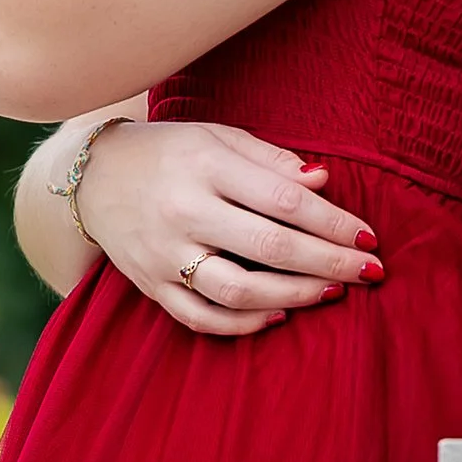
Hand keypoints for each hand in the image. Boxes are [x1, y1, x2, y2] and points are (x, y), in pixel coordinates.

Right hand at [77, 118, 379, 336]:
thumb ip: (271, 160)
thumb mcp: (217, 137)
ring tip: (330, 292)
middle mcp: (182, 212)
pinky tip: (278, 315)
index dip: (332, 222)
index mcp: (204, 166)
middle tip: (369, 272)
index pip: (283, 200)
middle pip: (268, 247)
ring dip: (292, 296)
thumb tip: (324, 180)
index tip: (367, 237)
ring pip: (237, 290)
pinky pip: (201, 317)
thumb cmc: (168, 152)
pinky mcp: (150, 286)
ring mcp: (163, 254)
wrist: (92, 178)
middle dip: (328, 263)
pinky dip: (244, 324)